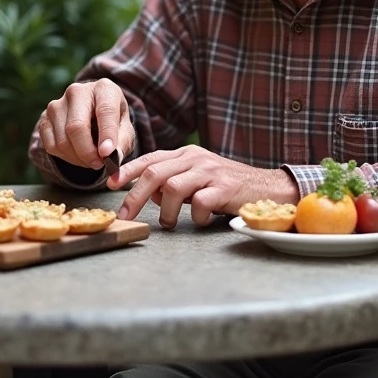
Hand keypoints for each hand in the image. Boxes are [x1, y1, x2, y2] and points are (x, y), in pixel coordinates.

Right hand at [37, 79, 135, 170]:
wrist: (92, 111)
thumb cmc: (112, 120)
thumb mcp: (125, 128)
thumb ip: (122, 143)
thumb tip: (112, 158)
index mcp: (104, 89)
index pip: (105, 110)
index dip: (106, 134)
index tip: (107, 153)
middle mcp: (77, 91)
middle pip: (76, 126)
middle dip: (87, 152)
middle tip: (98, 164)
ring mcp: (57, 104)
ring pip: (62, 140)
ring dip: (78, 158)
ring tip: (91, 159)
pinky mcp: (45, 118)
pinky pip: (51, 146)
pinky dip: (66, 157)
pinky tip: (77, 155)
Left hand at [108, 145, 299, 228]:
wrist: (267, 187)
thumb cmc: (228, 186)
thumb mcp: (197, 177)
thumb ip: (172, 181)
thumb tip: (148, 194)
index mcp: (186, 154)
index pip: (150, 158)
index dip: (128, 171)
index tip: (110, 183)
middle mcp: (196, 158)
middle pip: (155, 173)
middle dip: (134, 196)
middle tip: (125, 216)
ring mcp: (210, 172)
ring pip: (173, 187)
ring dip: (165, 211)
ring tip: (169, 223)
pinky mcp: (224, 188)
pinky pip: (199, 203)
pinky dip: (195, 216)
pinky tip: (201, 220)